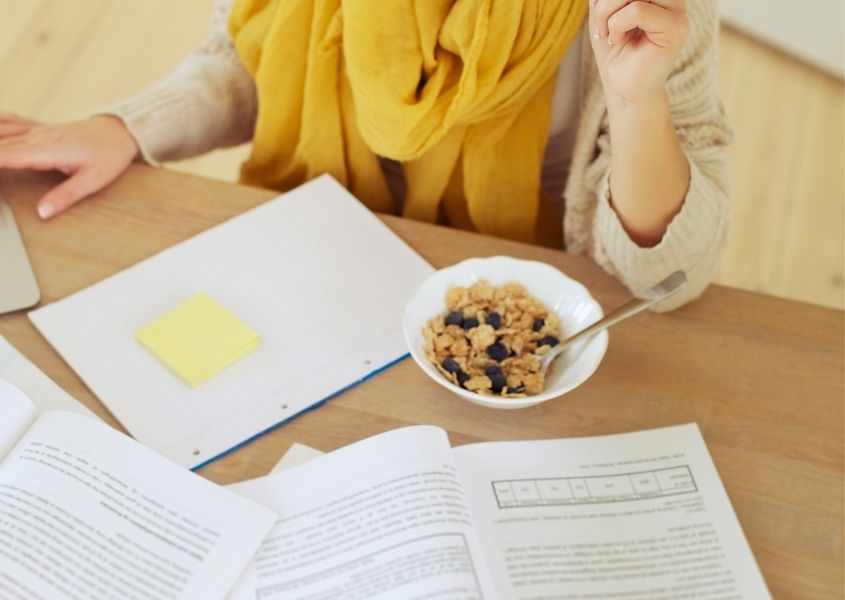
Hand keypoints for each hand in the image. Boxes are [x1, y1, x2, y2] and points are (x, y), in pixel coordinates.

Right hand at [0, 113, 138, 218]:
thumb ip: (66, 196)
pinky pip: (9, 121)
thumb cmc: (109, 156)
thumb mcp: (93, 180)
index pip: (3, 156)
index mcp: (45, 151)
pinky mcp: (39, 127)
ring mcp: (36, 130)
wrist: (120, 133)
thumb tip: (43, 213)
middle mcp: (36, 137)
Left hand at [588, 0, 687, 107]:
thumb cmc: (615, 52)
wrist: (624, 88)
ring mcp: (677, 11)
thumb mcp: (604, 13)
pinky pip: (639, 9)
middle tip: (598, 25)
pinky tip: (616, 39)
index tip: (596, 7)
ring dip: (607, 11)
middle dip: (606, 0)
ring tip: (605, 33)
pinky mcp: (676, 28)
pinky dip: (617, 24)